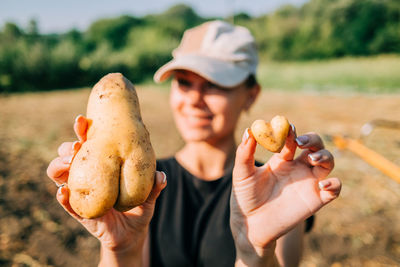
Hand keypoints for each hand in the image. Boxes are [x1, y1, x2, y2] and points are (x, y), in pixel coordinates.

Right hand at [47, 115, 165, 256]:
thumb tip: (161, 176)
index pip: (90, 143)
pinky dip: (63, 196)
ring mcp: (81, 192)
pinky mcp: (79, 211)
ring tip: (68, 161)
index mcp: (102, 164)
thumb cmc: (139, 206)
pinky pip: (67, 203)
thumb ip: (154, 186)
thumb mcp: (148, 195)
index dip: (83, 131)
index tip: (82, 120)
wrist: (133, 233)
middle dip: (68, 147)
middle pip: (69, 155)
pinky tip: (62, 191)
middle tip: (76, 145)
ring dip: (60, 166)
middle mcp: (88, 174)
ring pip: (60, 175)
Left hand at [230, 126, 340, 263]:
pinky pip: (335, 189)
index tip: (287, 129)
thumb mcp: (242, 173)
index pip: (293, 139)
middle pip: (315, 145)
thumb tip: (250, 130)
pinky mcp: (316, 200)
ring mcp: (308, 182)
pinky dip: (334, 184)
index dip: (291, 132)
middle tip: (301, 142)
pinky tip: (322, 184)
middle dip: (312, 140)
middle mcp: (298, 167)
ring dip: (325, 156)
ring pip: (327, 162)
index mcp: (282, 159)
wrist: (250, 224)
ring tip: (312, 158)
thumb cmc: (245, 196)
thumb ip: (245, 153)